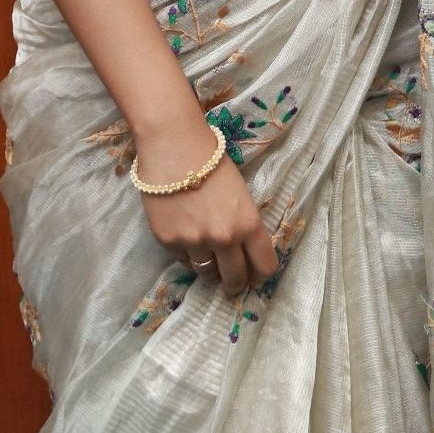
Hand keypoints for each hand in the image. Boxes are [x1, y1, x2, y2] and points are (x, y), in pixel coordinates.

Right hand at [134, 119, 278, 296]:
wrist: (173, 147)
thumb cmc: (212, 163)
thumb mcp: (241, 195)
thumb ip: (244, 225)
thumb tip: (242, 250)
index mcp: (248, 225)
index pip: (264, 267)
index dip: (261, 276)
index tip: (255, 278)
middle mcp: (224, 238)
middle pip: (235, 279)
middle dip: (235, 285)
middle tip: (232, 285)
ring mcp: (194, 242)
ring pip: (206, 272)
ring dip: (209, 268)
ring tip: (206, 256)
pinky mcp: (169, 241)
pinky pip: (182, 259)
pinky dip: (186, 253)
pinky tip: (185, 236)